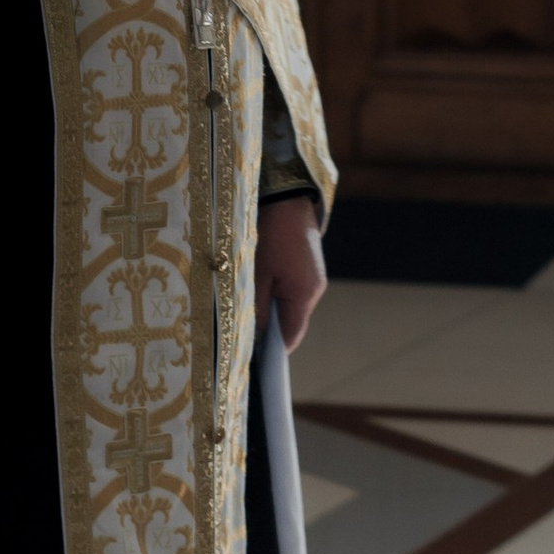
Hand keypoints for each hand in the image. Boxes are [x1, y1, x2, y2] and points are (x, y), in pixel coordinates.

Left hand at [254, 195, 326, 353]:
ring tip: (245, 308)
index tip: (248, 358)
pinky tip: (258, 287)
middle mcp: (314, 290)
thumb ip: (255, 308)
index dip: (269, 351)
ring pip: (290, 307)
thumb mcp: (256, 272)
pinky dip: (276, 295)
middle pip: (290, 324)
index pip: (289, 339)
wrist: (288, 195)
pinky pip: (292, 292)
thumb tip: (252, 340)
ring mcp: (314, 278)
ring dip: (270, 311)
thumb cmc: (270, 233)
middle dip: (267, 331)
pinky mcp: (309, 268)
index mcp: (304, 294)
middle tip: (239, 333)